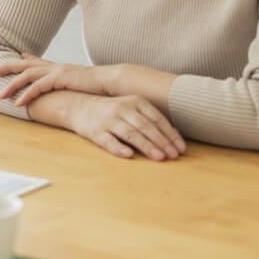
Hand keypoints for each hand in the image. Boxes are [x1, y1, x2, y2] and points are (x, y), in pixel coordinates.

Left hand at [0, 55, 115, 106]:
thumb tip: (69, 90)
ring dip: (12, 85)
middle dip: (8, 66)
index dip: (26, 58)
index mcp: (59, 68)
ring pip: (28, 75)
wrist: (111, 82)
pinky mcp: (60, 79)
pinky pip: (38, 87)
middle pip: (26, 64)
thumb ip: (70, 86)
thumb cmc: (97, 87)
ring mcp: (57, 72)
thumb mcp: (79, 84)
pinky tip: (18, 103)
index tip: (16, 56)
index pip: (38, 61)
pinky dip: (27, 94)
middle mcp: (55, 67)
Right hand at [70, 95, 185, 160]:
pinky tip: (129, 155)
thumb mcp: (131, 108)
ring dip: (146, 146)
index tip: (180, 148)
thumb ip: (150, 119)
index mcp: (134, 101)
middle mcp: (122, 108)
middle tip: (173, 156)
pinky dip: (119, 148)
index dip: (170, 134)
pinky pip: (108, 141)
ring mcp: (108, 120)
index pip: (157, 119)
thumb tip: (174, 135)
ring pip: (131, 134)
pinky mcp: (95, 132)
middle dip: (162, 142)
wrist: (78, 106)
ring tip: (159, 157)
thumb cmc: (111, 110)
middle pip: (146, 126)